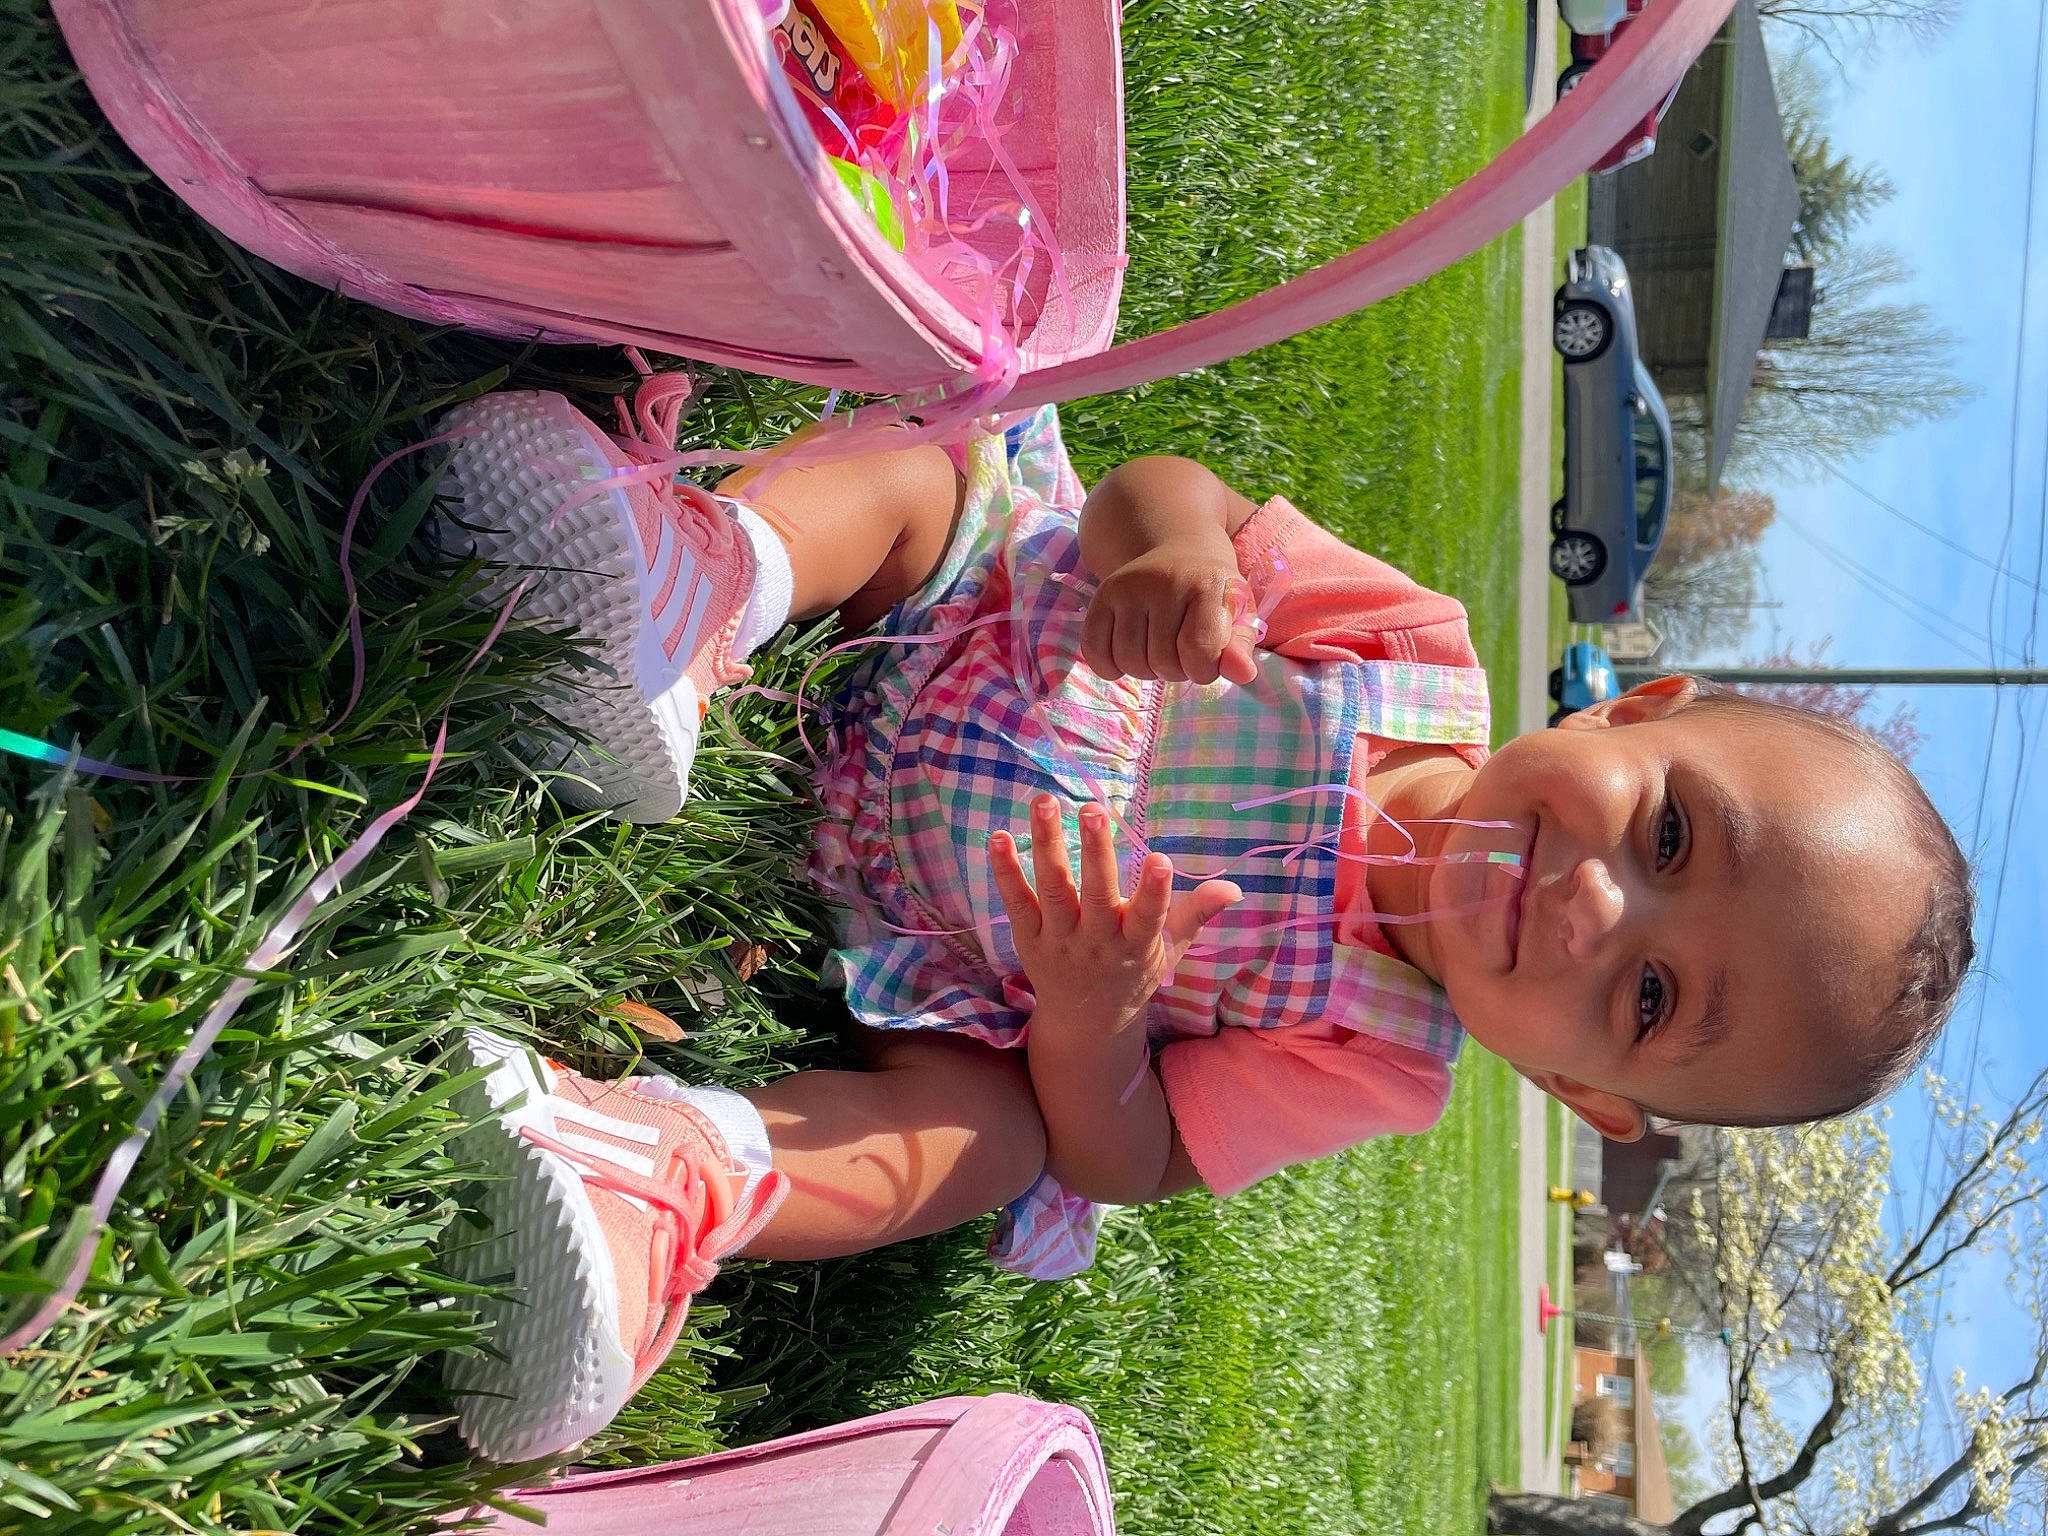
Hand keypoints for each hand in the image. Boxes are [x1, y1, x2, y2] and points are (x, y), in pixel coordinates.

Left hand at [989, 796, 1242, 1032]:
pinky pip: (1016, 903)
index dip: (1155, 891)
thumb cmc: (1135, 972)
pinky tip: (998, 837)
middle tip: (1094, 811)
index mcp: (1136, 946)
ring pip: (1053, 891)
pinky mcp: (1029, 939)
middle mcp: (1097, 944)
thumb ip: (1197, 913)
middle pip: (1096, 897)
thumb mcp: (1171, 949)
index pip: (1148, 918)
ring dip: (1047, 845)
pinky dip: (1006, 872)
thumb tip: (1234, 887)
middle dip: (1096, 853)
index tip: (1160, 859)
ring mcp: (1060, 941)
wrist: (1087, 1021)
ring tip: (1045, 802)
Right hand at [1081, 541, 1258, 685]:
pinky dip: (1109, 667)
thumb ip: (1240, 648)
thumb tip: (1242, 674)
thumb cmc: (1211, 594)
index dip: (1203, 670)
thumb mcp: (1237, 616)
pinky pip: (1095, 650)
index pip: (1199, 651)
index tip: (1207, 660)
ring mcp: (1130, 586)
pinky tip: (1125, 658)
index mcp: (1207, 583)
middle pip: (1163, 662)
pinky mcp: (1104, 594)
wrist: (1178, 553)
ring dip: (1146, 671)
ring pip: (1129, 661)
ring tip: (1158, 651)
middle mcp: (1166, 580)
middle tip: (1181, 652)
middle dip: (1175, 671)